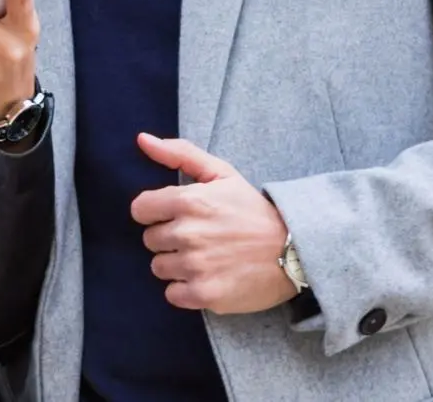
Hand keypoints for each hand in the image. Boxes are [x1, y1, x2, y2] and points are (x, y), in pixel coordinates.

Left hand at [131, 134, 296, 314]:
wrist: (292, 249)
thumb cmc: (252, 209)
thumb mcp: (220, 172)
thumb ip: (179, 153)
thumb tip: (142, 139)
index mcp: (188, 200)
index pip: (140, 209)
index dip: (154, 212)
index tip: (173, 215)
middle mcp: (188, 233)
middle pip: (150, 240)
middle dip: (169, 237)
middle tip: (198, 236)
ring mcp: (196, 266)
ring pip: (159, 267)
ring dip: (176, 264)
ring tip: (204, 257)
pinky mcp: (205, 294)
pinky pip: (172, 294)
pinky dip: (185, 289)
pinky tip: (206, 277)